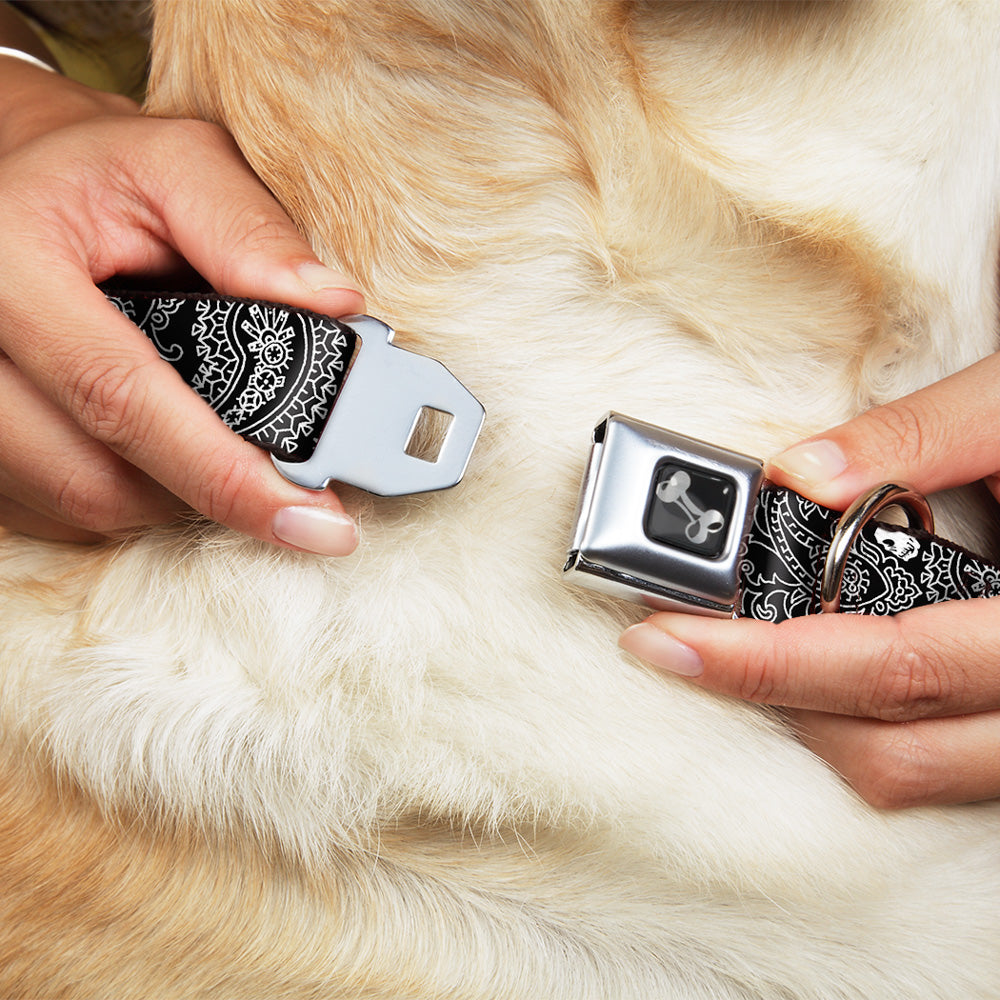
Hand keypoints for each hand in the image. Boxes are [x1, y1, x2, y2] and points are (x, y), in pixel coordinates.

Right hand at [0, 59, 363, 552]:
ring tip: (226, 447)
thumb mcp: (177, 165)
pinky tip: (167, 451)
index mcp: (10, 266)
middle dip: (210, 493)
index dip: (224, 474)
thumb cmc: (100, 175)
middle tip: (293, 489)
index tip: (315, 522)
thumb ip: (251, 230)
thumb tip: (334, 307)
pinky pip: (56, 509)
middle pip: (96, 478)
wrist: (16, 184)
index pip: (121, 397)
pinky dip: (130, 494)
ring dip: (172, 495)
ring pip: (80, 504)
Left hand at [620, 352, 999, 807]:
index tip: (668, 636)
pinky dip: (864, 722)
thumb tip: (799, 474)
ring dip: (812, 718)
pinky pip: (940, 762)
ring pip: (914, 771)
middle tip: (674, 642)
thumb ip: (918, 437)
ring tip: (736, 650)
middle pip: (891, 747)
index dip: (768, 662)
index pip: (894, 666)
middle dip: (766, 696)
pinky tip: (818, 661)